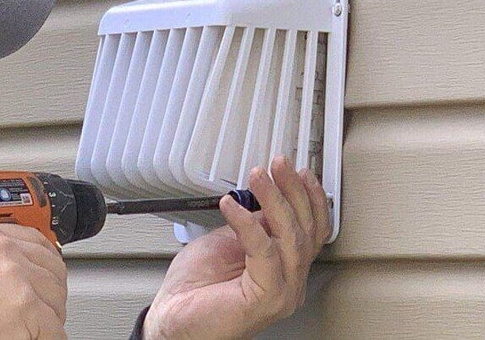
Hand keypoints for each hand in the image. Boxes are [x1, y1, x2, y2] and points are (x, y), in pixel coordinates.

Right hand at [0, 222, 67, 339]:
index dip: (42, 260)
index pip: (31, 239)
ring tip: (37, 328)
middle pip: (49, 267)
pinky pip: (54, 328)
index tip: (45, 269)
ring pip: (55, 297)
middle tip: (42, 307)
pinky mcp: (26, 308)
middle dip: (48, 290)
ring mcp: (17, 278)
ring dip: (50, 315)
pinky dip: (50, 337)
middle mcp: (2, 251)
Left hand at [143, 156, 330, 339]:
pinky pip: (264, 253)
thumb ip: (253, 224)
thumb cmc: (195, 288)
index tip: (299, 172)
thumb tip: (265, 198)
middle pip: (306, 230)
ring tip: (258, 177)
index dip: (310, 198)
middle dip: (293, 191)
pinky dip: (248, 224)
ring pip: (291, 238)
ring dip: (275, 200)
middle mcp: (290, 282)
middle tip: (279, 165)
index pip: (312, 231)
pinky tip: (232, 206)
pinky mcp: (266, 299)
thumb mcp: (229, 241)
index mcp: (285, 269)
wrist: (172, 319)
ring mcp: (282, 292)